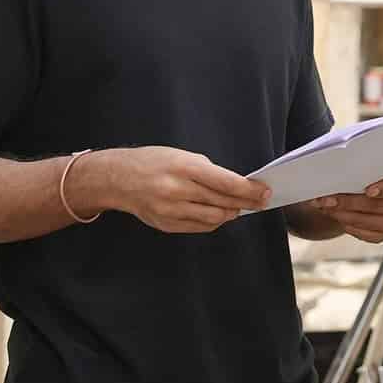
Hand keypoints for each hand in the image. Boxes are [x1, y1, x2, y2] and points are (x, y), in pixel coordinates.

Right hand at [95, 146, 271, 232]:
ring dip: (231, 213)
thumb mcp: (182, 155)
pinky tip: (219, 214)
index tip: (265, 191)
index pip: (227, 183)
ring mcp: (171, 210)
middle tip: (261, 201)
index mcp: (184, 168)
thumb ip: (209, 171)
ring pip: (214, 218)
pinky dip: (213, 221)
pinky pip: (199, 227)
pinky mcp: (166, 224)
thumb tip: (236, 186)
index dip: (250, 190)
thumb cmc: (153, 162)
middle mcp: (178, 190)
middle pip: (223, 202)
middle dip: (246, 203)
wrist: (117, 179)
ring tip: (239, 207)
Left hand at [311, 172, 382, 242]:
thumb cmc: (373, 176)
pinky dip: (348, 225)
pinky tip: (337, 215)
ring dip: (344, 214)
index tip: (368, 190)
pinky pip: (365, 234)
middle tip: (328, 199)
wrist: (370, 192)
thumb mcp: (373, 168)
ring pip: (369, 223)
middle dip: (351, 202)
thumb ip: (365, 168)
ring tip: (326, 206)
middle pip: (380, 207)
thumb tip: (339, 170)